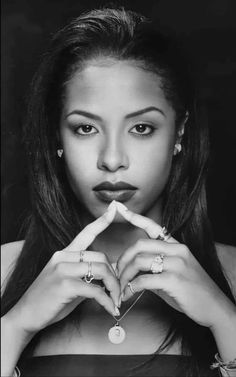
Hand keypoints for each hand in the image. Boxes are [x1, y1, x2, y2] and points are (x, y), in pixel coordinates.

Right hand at [7, 202, 120, 336]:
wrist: (25, 315)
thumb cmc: (49, 299)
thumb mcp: (69, 281)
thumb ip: (87, 275)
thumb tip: (111, 275)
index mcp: (64, 253)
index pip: (86, 232)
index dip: (102, 220)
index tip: (114, 208)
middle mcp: (63, 256)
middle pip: (101, 257)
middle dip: (115, 276)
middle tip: (119, 292)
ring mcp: (63, 269)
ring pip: (101, 270)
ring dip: (114, 288)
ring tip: (116, 302)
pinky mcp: (65, 285)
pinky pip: (96, 291)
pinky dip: (107, 302)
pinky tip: (110, 310)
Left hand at [116, 204, 233, 328]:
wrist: (214, 308)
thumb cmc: (192, 292)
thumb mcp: (174, 274)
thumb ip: (154, 268)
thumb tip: (130, 270)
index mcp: (177, 246)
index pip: (153, 227)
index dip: (136, 217)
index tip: (121, 208)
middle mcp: (177, 250)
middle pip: (140, 245)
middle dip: (123, 259)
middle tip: (116, 274)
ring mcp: (177, 264)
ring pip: (139, 261)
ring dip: (124, 276)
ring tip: (121, 288)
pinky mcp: (174, 280)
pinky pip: (144, 280)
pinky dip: (131, 288)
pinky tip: (127, 295)